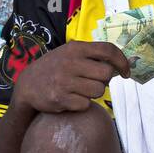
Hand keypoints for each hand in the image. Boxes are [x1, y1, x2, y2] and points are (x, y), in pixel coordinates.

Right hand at [15, 41, 129, 113]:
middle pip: (106, 75)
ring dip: (93, 94)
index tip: (126, 72)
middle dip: (104, 81)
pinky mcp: (60, 98)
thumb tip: (118, 64)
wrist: (27, 85)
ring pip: (98, 91)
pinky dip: (82, 104)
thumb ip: (91, 56)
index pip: (108, 50)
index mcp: (75, 48)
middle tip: (93, 82)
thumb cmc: (54, 69)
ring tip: (80, 90)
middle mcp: (70, 63)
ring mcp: (64, 81)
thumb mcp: (69, 54)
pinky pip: (86, 104)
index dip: (122, 61)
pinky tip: (71, 99)